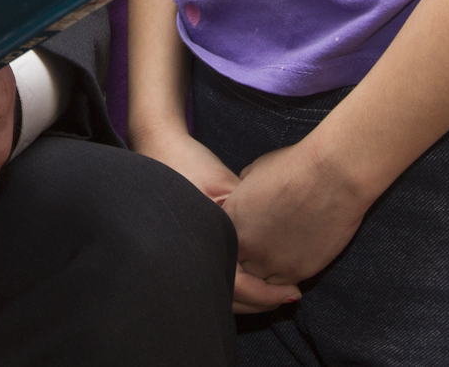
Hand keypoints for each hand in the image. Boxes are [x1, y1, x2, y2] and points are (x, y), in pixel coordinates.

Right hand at [131, 125, 298, 313]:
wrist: (157, 146)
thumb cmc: (188, 164)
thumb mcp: (223, 187)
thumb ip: (247, 219)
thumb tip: (276, 253)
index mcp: (198, 244)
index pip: (237, 287)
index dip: (266, 294)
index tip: (292, 293)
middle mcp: (187, 256)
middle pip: (229, 299)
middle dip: (260, 302)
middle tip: (289, 296)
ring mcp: (183, 255)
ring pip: (220, 293)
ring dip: (247, 298)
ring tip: (276, 294)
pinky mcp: (185, 248)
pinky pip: (213, 277)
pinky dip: (234, 284)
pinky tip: (252, 280)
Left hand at [222, 140, 368, 308]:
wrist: (331, 174)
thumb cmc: (294, 166)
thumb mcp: (254, 173)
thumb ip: (242, 193)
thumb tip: (243, 200)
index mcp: (231, 219)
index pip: (222, 243)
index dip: (233, 242)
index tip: (245, 237)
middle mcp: (246, 245)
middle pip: (237, 267)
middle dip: (245, 262)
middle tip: (260, 254)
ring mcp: (272, 261)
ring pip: (259, 282)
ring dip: (264, 275)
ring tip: (276, 261)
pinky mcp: (299, 271)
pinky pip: (283, 287)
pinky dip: (284, 282)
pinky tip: (291, 266)